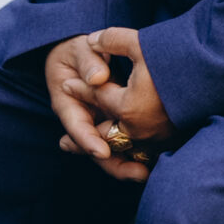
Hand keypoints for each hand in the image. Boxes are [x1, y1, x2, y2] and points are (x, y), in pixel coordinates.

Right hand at [44, 31, 163, 183]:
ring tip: (147, 173)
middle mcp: (83, 119)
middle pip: (95, 148)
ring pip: (111, 149)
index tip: (102, 152)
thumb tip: (97, 78)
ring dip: (128, 162)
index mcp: (67, 104)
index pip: (77, 126)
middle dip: (115, 164)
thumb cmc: (78, 49)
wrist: (82, 52)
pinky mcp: (114, 122)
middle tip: (139, 174)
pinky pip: (123, 141)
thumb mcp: (79, 49)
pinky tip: (156, 159)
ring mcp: (99, 123)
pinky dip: (137, 151)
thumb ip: (88, 60)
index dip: (88, 141)